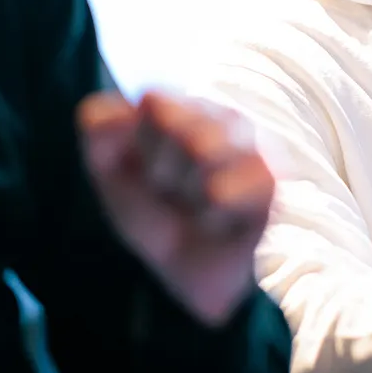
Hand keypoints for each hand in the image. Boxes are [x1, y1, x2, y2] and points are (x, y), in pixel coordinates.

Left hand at [77, 90, 273, 326]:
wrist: (186, 271)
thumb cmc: (153, 213)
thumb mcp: (112, 174)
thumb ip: (102, 132)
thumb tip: (123, 108)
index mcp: (184, 108)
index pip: (152, 101)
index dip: (138, 140)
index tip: (142, 166)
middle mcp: (222, 119)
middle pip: (174, 123)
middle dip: (159, 169)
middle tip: (168, 191)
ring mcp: (248, 147)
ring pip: (203, 150)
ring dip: (186, 190)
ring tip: (193, 207)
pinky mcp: (268, 182)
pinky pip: (227, 189)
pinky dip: (210, 214)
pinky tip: (213, 221)